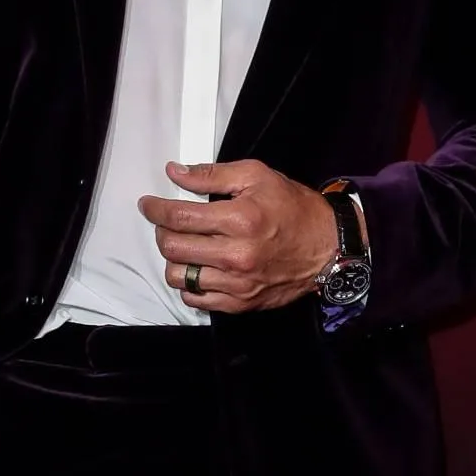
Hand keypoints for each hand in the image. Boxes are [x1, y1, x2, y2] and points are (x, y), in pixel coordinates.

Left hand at [138, 160, 337, 312]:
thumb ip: (213, 174)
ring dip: (173, 259)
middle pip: (174, 247)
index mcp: (240, 218)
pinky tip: (197, 268)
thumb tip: (176, 172)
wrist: (327, 247)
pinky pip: (196, 299)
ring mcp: (238, 283)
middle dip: (161, 232)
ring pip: (179, 276)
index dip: (156, 209)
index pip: (180, 216)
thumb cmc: (293, 207)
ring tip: (182, 246)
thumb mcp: (257, 176)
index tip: (148, 204)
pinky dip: (189, 284)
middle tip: (166, 223)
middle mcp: (236, 254)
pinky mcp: (241, 303)